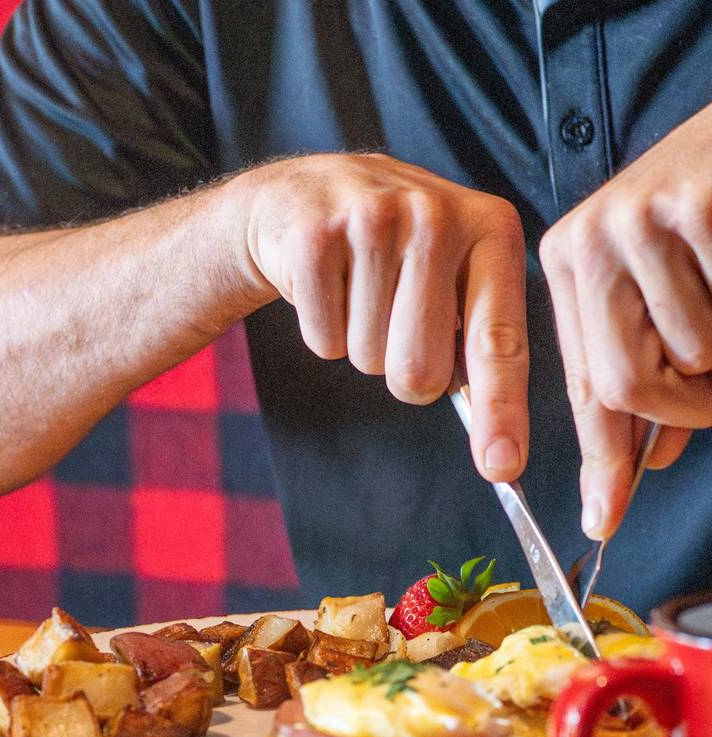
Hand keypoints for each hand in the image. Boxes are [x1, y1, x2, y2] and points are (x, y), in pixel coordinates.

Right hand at [233, 153, 528, 481]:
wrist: (306, 196)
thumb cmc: (395, 252)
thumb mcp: (455, 277)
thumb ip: (481, 346)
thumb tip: (499, 449)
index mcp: (492, 230)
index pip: (500, 342)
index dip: (502, 411)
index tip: (503, 466)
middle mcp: (438, 217)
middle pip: (421, 371)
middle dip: (404, 371)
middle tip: (395, 323)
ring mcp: (373, 221)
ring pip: (370, 359)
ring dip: (361, 344)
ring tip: (360, 291)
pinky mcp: (314, 239)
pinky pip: (324, 342)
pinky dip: (323, 331)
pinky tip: (329, 285)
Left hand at [540, 104, 711, 538]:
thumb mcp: (667, 289)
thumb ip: (651, 370)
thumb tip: (645, 463)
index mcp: (569, 264)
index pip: (581, 385)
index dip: (598, 459)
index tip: (603, 519)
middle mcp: (586, 241)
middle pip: (621, 385)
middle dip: (685, 409)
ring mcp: (635, 221)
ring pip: (690, 355)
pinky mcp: (693, 206)